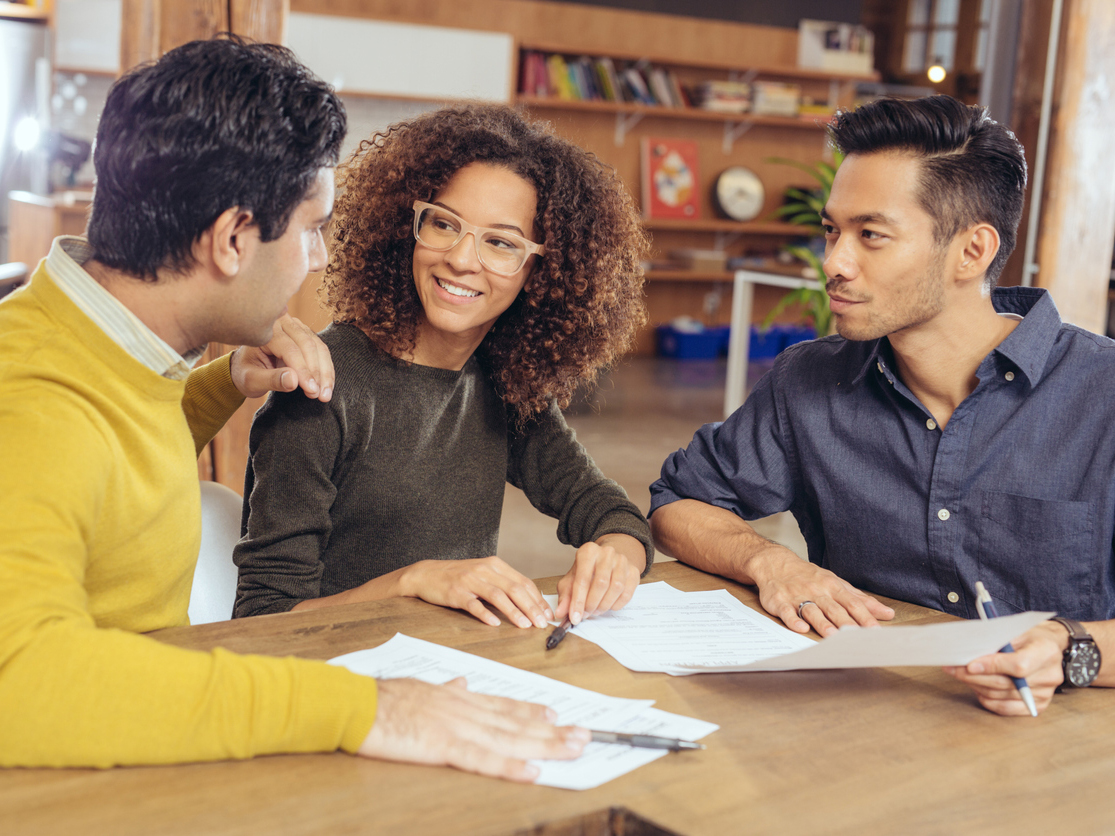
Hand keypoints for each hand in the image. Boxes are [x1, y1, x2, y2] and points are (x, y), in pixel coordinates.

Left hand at [230, 314, 333, 401]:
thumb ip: (271, 380)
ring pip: (319, 347)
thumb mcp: (251, 380)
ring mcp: (297, 327)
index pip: (290, 349)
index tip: (311, 390)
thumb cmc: (246, 372)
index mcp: (266, 331)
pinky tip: (326, 386)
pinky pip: (322, 351)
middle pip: (308, 345)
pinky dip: (326, 370)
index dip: (303, 370)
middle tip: (318, 395)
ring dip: (325, 372)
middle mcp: (283, 323)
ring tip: (324, 394)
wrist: (246, 365)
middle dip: (316, 372)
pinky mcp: (307, 335)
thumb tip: (294, 381)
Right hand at [358, 677, 589, 780]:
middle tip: (583, 735)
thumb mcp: (420, 686)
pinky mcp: (442, 746)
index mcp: (457, 697)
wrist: (356, 704)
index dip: (531, 711)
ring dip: (545, 745)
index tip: (555, 714)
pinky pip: (483, 759)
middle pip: (515, 722)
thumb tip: (462, 681)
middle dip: (552, 731)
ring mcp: (456, 726)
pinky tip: (532, 771)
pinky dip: (510, 765)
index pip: (502, 705)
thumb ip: (445, 687)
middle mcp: (465, 708)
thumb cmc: (383, 698)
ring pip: (509, 738)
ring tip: (572, 749)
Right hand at [399, 558, 553, 628]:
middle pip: (515, 589)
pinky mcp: (456, 593)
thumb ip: (503, 584)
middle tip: (542, 623)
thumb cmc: (458, 576)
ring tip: (525, 625)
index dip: (537, 599)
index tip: (547, 614)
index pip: (523, 582)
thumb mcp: (483, 574)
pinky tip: (494, 624)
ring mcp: (470, 581)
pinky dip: (485, 614)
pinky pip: (474, 605)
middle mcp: (485, 570)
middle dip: (532, 607)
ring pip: (498, 596)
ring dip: (514, 612)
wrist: (427, 574)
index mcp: (495, 565)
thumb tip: (528, 603)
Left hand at [555, 534, 642, 624]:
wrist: (608, 559)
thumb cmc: (587, 570)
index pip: (582, 579)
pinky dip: (617, 604)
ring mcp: (622, 561)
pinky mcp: (634, 571)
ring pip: (616, 588)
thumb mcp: (572, 579)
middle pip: (601, 583)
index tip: (574, 617)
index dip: (578, 601)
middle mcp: (607, 553)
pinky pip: (627, 593)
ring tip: (596, 611)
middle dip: (592, 604)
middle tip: (585, 615)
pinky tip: (608, 605)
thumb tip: (561, 612)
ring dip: (604, 605)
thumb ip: (566, 596)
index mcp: (588, 551)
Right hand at [749, 545, 893, 636]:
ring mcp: (797, 596)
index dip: (865, 617)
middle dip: (847, 623)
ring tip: (832, 635)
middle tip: (858, 637)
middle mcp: (817, 591)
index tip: (875, 631)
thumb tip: (887, 613)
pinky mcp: (779, 602)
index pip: (852, 603)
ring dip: (822, 623)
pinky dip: (793, 620)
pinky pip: (786, 612)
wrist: (774, 564)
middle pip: (834, 609)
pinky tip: (800, 627)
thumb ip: (860, 600)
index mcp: (832, 586)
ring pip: (812, 610)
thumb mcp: (836, 583)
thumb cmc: (809, 577)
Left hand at [943, 621, 1067, 715]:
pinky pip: (1007, 708)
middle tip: (953, 668)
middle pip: (1007, 683)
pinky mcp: (1038, 705)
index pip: (1019, 665)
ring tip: (960, 675)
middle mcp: (1049, 676)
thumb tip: (968, 651)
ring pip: (1002, 696)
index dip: (992, 666)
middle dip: (974, 676)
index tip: (970, 664)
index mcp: (1046, 652)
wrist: (1051, 646)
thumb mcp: (1016, 628)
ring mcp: (1045, 693)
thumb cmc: (1030, 636)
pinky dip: (987, 699)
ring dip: (976, 686)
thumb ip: (997, 640)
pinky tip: (976, 688)